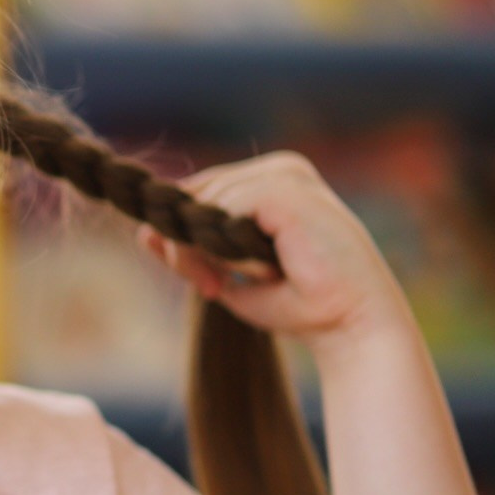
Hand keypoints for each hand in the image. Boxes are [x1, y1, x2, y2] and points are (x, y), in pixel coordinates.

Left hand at [133, 150, 408, 354]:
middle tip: (206, 287)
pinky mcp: (285, 189)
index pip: (202, 192)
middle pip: (196, 192)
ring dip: (196, 251)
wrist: (352, 324)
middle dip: (184, 242)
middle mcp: (280, 170)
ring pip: (201, 201)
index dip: (184, 234)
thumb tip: (142, 233)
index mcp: (273, 182)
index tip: (200, 281)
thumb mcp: (229, 273)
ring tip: (218, 286)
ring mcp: (284, 175)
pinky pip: (219, 209)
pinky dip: (213, 246)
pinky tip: (233, 276)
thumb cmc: (300, 303)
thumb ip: (189, 249)